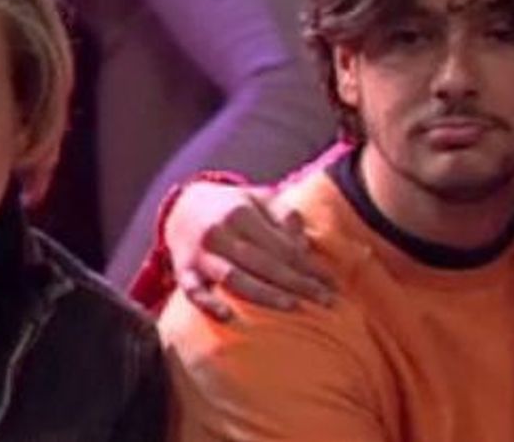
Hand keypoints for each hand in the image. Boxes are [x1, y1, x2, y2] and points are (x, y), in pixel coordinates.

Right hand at [166, 181, 335, 320]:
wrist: (182, 206)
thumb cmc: (232, 206)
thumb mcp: (259, 198)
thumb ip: (284, 216)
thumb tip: (305, 245)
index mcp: (241, 213)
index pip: (281, 245)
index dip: (309, 265)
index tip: (331, 282)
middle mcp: (220, 232)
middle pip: (263, 263)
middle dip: (297, 283)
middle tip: (325, 301)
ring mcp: (200, 253)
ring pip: (234, 278)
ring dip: (264, 294)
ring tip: (292, 306)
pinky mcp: (183, 270)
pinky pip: (193, 291)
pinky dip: (208, 303)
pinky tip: (228, 316)